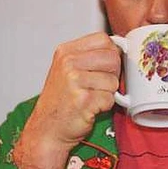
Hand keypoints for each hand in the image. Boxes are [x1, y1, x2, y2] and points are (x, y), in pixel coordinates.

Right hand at [14, 32, 120, 168]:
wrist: (47, 129)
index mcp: (66, 52)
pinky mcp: (83, 100)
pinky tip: (89, 108)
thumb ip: (90, 57)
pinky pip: (110, 99)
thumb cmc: (60, 102)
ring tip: (91, 97)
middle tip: (98, 85)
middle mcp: (68, 63)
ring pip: (114, 80)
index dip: (111, 53)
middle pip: (113, 58)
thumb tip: (121, 49)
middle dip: (112, 74)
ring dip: (108, 93)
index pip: (103, 39)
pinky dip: (104, 107)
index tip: (106, 65)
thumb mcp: (68, 70)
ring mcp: (75, 81)